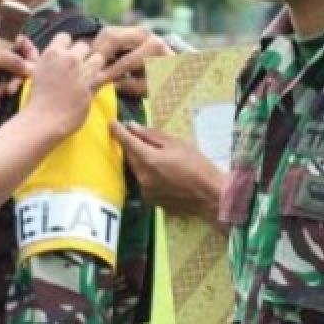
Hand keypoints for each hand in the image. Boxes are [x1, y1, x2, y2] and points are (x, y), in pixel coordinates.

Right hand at [25, 33, 104, 135]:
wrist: (43, 120)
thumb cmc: (36, 100)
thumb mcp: (36, 73)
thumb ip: (47, 61)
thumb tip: (54, 55)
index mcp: (50, 53)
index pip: (65, 37)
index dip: (67, 47)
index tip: (66, 57)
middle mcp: (67, 58)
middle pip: (83, 45)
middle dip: (82, 55)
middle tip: (79, 68)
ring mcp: (80, 71)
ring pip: (98, 58)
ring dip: (94, 65)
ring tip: (89, 76)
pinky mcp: (92, 85)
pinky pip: (105, 75)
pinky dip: (103, 78)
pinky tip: (99, 82)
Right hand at [91, 26, 175, 97]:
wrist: (169, 66)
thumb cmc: (160, 80)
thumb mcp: (150, 87)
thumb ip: (133, 86)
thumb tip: (113, 85)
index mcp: (154, 48)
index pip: (126, 60)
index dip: (109, 73)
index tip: (96, 83)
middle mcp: (144, 33)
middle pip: (113, 38)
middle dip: (97, 54)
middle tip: (85, 69)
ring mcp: (134, 29)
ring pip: (107, 33)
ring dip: (94, 48)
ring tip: (86, 64)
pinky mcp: (126, 30)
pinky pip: (106, 34)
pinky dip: (97, 45)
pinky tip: (90, 58)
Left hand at [111, 121, 226, 221]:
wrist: (211, 196)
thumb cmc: (198, 166)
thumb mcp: (178, 144)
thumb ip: (152, 136)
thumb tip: (133, 127)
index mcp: (149, 160)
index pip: (127, 142)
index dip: (118, 131)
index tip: (112, 123)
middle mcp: (143, 177)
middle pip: (130, 157)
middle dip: (130, 146)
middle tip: (136, 136)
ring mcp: (145, 191)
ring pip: (136, 170)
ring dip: (139, 160)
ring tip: (152, 154)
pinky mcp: (150, 200)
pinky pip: (143, 181)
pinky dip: (147, 173)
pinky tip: (160, 171)